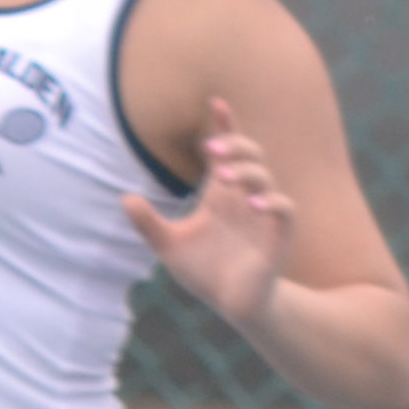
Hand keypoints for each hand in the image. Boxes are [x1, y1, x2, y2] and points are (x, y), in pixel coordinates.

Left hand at [122, 95, 295, 333]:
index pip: (226, 151)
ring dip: (247, 171)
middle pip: (248, 154)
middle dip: (234, 143)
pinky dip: (271, 202)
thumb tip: (125, 198)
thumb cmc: (206, 272)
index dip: (224, 126)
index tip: (215, 102)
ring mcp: (262, 215)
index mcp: (220, 194)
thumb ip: (148, 224)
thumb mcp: (169, 247)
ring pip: (265, 177)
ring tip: (225, 176)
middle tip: (211, 147)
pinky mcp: (277, 237)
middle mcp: (243, 197)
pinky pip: (284, 209)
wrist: (233, 306)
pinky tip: (252, 205)